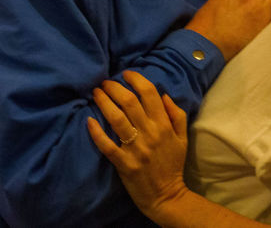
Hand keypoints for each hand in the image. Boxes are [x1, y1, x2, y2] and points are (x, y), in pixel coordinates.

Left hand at [87, 70, 189, 222]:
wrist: (167, 196)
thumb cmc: (173, 165)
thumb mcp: (182, 138)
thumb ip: (176, 114)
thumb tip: (164, 94)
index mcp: (164, 125)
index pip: (149, 94)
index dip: (136, 79)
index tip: (126, 73)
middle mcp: (149, 133)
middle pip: (129, 102)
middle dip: (115, 87)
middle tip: (105, 82)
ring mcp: (135, 148)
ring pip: (116, 118)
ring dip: (104, 102)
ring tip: (96, 93)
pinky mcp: (123, 163)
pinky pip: (106, 144)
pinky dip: (96, 131)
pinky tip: (89, 120)